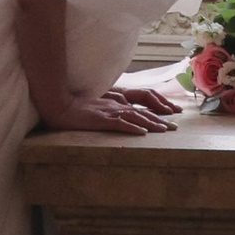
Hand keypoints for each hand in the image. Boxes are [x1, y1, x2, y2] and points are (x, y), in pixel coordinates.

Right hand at [40, 81, 182, 135]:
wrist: (60, 106)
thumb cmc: (77, 107)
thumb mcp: (99, 106)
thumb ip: (113, 107)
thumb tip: (127, 116)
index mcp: (117, 101)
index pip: (141, 104)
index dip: (157, 108)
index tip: (170, 115)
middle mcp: (116, 104)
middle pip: (142, 111)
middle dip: (160, 120)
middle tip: (174, 128)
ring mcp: (109, 112)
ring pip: (135, 117)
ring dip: (150, 124)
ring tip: (164, 131)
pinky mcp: (101, 120)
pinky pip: (119, 124)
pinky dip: (132, 128)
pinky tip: (142, 133)